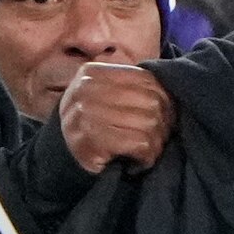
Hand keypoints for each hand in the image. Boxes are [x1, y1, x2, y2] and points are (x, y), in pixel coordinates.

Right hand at [58, 62, 173, 173]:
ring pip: (149, 123)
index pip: (146, 78)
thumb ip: (131, 86)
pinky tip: (139, 161)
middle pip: (151, 101)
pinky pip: (140, 143)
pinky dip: (147, 156)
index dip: (164, 98)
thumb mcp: (105, 96)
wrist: (62, 159)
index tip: (166, 115)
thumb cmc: (94, 125)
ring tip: (148, 150)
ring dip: (156, 142)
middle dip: (163, 123)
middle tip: (159, 137)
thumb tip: (172, 86)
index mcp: (92, 73)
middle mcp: (86, 89)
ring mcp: (86, 114)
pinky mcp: (91, 140)